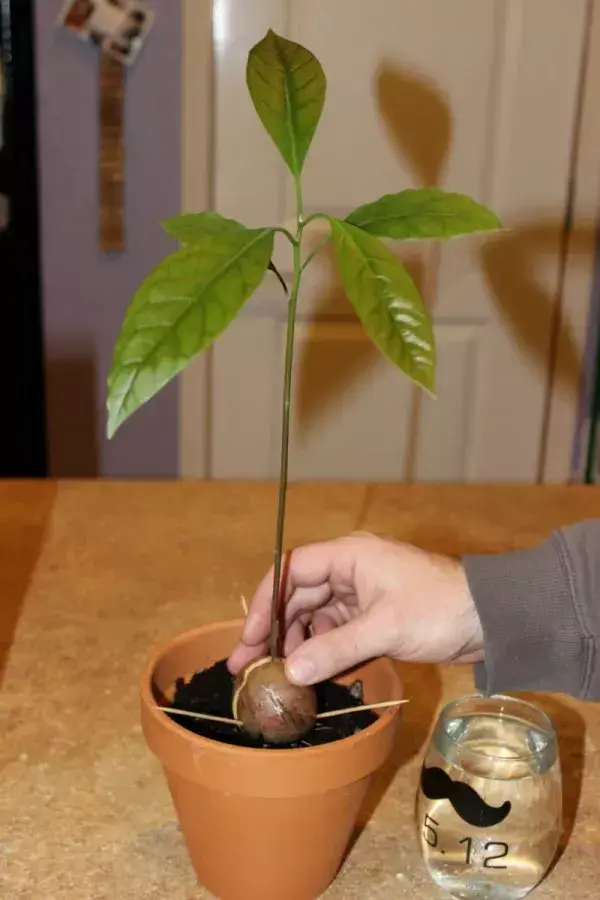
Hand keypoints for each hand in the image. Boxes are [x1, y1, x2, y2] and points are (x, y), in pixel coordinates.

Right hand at [227, 532, 482, 684]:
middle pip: (298, 595)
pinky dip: (321, 649)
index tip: (249, 638)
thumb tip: (291, 673)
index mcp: (349, 556)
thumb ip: (335, 649)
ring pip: (315, 615)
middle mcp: (350, 569)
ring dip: (297, 643)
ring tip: (277, 676)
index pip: (291, 571)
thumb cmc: (438, 610)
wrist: (490, 619)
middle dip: (274, 629)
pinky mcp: (374, 616)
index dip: (265, 603)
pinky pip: (336, 630)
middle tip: (249, 666)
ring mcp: (362, 593)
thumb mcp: (385, 629)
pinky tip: (310, 673)